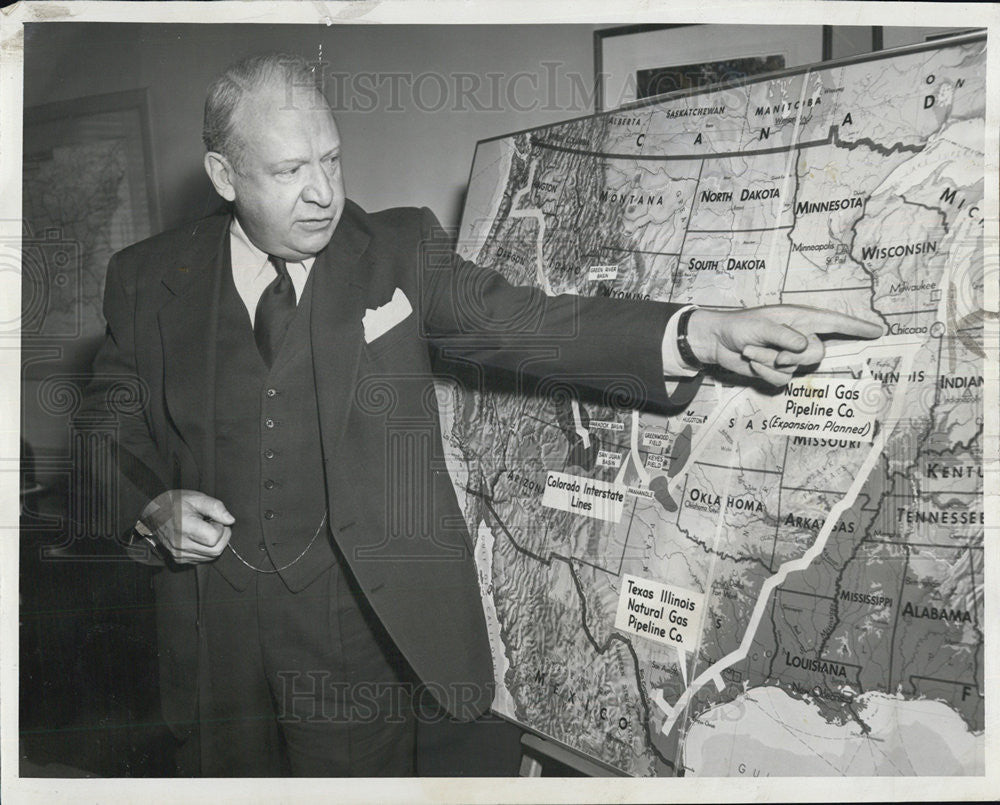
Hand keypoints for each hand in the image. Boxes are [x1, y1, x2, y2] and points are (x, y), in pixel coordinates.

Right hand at [141, 489, 234, 563]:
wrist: (153, 514)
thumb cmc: (175, 503)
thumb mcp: (196, 498)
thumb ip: (215, 507)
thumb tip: (230, 520)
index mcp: (184, 527)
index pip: (214, 538)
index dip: (220, 528)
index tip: (214, 519)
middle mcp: (180, 545)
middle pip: (216, 550)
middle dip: (222, 537)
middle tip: (214, 524)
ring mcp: (179, 554)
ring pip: (211, 556)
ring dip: (215, 543)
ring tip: (205, 529)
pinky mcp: (180, 559)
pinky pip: (202, 559)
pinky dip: (207, 549)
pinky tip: (200, 537)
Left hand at [686, 305, 882, 386]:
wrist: (717, 342)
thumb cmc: (739, 326)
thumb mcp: (761, 326)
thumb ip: (785, 336)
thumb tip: (805, 347)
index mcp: (800, 319)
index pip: (835, 323)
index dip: (857, 327)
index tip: (878, 331)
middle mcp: (800, 337)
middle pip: (817, 354)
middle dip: (794, 356)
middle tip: (773, 352)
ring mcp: (790, 356)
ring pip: (796, 368)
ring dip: (770, 362)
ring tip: (752, 350)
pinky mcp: (778, 371)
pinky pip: (781, 380)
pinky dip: (764, 372)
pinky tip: (751, 362)